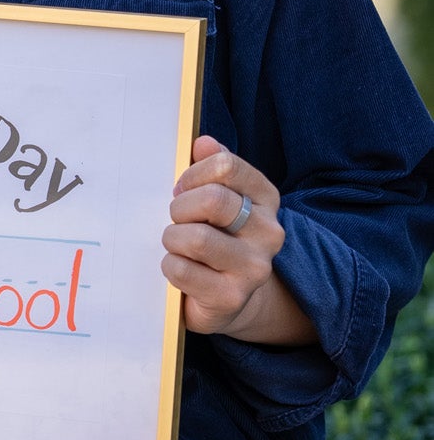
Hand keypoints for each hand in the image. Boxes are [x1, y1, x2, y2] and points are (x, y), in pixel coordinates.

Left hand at [163, 135, 314, 345]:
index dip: (193, 174)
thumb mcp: (217, 197)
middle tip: (176, 218)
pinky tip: (180, 268)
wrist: (229, 297)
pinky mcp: (232, 297)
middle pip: (212, 200)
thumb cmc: (216, 237)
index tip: (182, 188)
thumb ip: (211, 167)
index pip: (226, 166)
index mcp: (265, 198)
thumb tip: (202, 142)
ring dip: (172, 238)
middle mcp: (269, 232)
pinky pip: (181, 270)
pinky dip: (170, 266)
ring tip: (177, 244)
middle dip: (180, 207)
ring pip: (194, 238)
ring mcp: (254, 268)